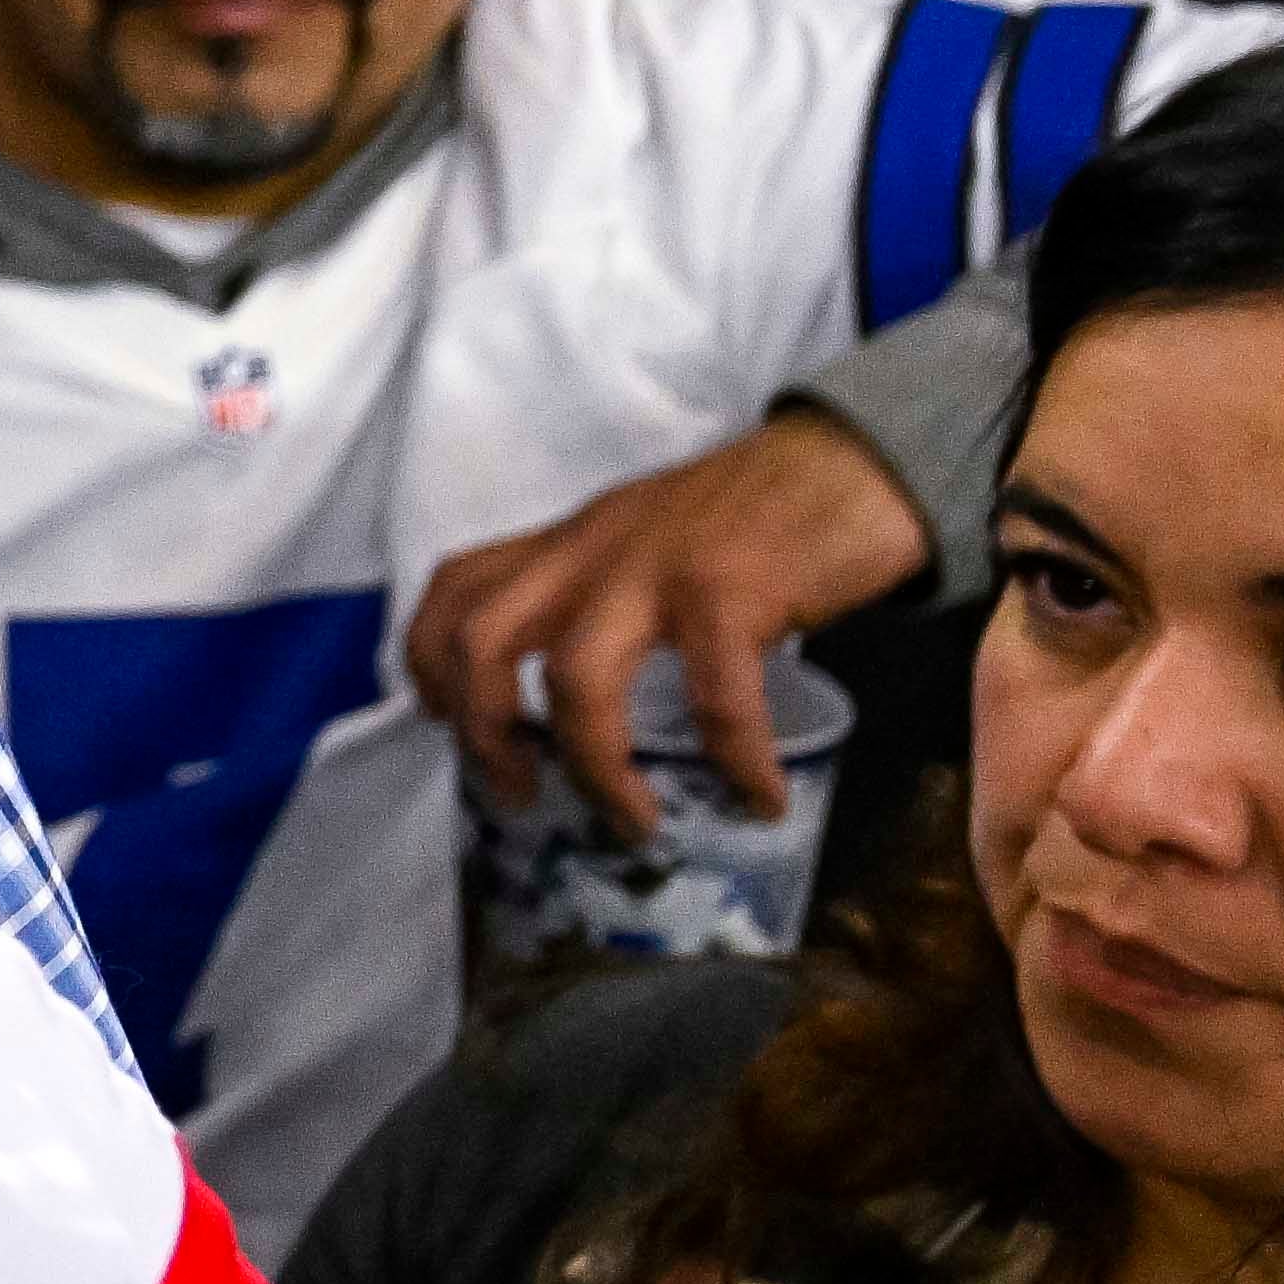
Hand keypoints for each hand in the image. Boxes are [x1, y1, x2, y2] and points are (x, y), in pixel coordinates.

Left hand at [401, 401, 914, 838]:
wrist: (855, 460)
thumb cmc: (759, 516)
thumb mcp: (648, 540)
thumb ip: (604, 592)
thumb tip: (575, 694)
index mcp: (571, 541)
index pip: (457, 586)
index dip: (427, 661)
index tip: (443, 721)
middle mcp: (595, 550)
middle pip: (482, 638)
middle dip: (484, 731)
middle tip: (519, 794)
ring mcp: (659, 568)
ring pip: (576, 677)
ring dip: (597, 768)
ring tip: (635, 823)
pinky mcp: (733, 589)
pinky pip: (718, 697)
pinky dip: (736, 761)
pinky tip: (761, 796)